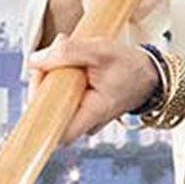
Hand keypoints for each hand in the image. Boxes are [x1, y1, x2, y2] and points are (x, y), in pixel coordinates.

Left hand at [27, 35, 162, 142]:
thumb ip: (67, 53)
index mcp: (91, 115)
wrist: (150, 73)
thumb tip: (34, 60)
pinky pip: (64, 95)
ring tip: (67, 54)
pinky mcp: (85, 106)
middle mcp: (86, 122)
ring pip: (55, 101)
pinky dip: (63, 77)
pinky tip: (73, 63)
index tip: (40, 80)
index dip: (39, 109)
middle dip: (44, 81)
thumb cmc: (130, 66)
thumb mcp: (100, 51)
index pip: (53, 132)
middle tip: (52, 56)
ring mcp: (85, 117)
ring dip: (53, 76)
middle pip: (49, 111)